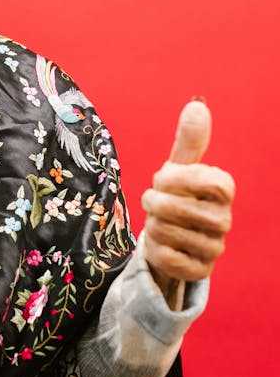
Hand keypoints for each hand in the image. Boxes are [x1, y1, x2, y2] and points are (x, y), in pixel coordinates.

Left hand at [141, 100, 234, 304]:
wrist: (171, 239)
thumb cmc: (176, 196)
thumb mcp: (179, 168)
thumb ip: (189, 140)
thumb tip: (197, 104)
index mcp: (224, 190)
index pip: (204, 179)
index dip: (175, 179)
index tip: (163, 178)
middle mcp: (224, 220)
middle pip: (175, 207)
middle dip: (153, 202)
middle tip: (153, 202)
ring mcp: (214, 248)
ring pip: (165, 232)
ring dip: (152, 225)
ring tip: (159, 223)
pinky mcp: (199, 272)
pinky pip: (165, 257)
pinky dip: (153, 249)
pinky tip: (160, 244)